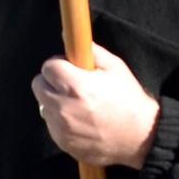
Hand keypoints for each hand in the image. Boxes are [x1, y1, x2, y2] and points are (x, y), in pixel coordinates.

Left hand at [31, 43, 159, 168]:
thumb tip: (70, 36)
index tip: (68, 67)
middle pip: (38, 85)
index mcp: (76, 85)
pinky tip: (78, 120)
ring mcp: (61, 127)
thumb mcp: (115, 67)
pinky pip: (50, 124)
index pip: (47, 67)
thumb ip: (90, 51)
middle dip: (51, 81)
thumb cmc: (128, 99)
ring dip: (54, 100)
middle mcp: (64, 107)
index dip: (58, 64)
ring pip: (43, 105)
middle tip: (69, 84)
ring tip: (75, 103)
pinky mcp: (62, 142)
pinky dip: (59, 120)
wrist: (140, 137)